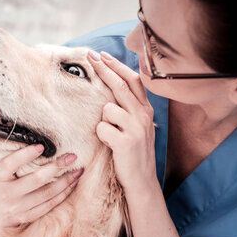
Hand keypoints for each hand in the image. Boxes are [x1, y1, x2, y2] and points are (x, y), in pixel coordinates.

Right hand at [0, 143, 83, 231]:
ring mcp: (17, 207)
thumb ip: (8, 155)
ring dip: (65, 181)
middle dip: (56, 167)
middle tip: (72, 157)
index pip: (10, 164)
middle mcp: (7, 193)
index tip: (41, 146)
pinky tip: (72, 184)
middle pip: (35, 180)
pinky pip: (49, 205)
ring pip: (47, 194)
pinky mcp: (27, 216)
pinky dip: (63, 194)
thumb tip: (30, 135)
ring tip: (78, 170)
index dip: (25, 155)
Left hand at [87, 50, 157, 195]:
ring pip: (108, 109)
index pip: (133, 80)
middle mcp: (143, 116)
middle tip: (90, 56)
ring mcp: (136, 128)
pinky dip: (101, 136)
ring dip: (103, 121)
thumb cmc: (134, 153)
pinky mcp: (126, 141)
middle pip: (120, 85)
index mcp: (146, 110)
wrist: (142, 181)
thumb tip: (112, 90)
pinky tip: (110, 145)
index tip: (102, 55)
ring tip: (112, 136)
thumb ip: (129, 109)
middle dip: (104, 69)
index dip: (117, 66)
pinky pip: (102, 128)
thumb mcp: (138, 128)